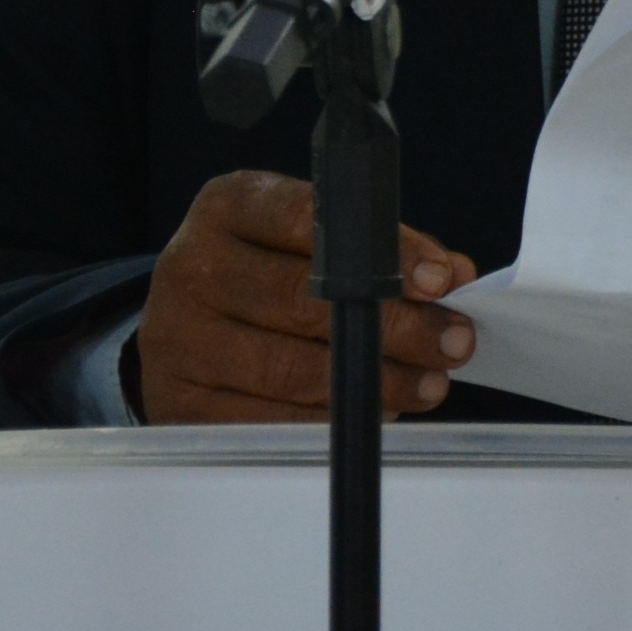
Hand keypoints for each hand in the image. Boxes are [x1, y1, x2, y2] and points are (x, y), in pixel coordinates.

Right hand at [136, 170, 477, 423]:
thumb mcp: (315, 241)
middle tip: (452, 342)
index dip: (381, 251)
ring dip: (373, 381)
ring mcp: (179, 338)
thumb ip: (383, 252)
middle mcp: (192, 267)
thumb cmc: (270, 274)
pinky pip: (267, 420)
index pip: (306, 219)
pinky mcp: (181, 402)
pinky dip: (330, 422)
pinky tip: (374, 414)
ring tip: (428, 383)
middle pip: (302, 300)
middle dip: (393, 326)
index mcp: (226, 208)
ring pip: (287, 367)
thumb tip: (452, 276)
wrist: (190, 328)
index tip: (438, 280)